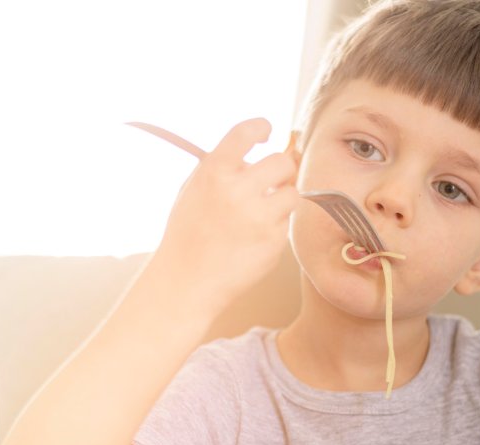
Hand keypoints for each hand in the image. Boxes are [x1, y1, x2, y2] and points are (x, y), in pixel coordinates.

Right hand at [156, 117, 298, 308]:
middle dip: (282, 170)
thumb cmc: (189, 235)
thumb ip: (224, 168)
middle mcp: (237, 190)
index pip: (246, 132)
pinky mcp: (273, 241)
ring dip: (282, 199)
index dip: (262, 128)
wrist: (186, 280)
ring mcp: (258, 216)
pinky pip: (286, 223)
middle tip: (273, 182)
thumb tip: (260, 150)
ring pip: (292, 193)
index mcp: (214, 171)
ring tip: (262, 212)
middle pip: (283, 162)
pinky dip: (276, 227)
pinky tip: (254, 238)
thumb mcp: (194, 189)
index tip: (269, 133)